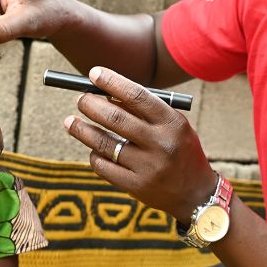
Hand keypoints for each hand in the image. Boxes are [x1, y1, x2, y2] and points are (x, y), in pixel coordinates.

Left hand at [63, 67, 217, 221]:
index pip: (137, 96)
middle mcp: (161, 144)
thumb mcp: (173, 126)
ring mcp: (148, 167)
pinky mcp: (136, 186)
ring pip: (104, 144)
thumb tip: (105, 94)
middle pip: (116, 118)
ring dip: (82, 130)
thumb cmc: (179, 150)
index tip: (94, 73)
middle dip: (91, 105)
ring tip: (70, 121)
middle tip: (80, 99)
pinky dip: (94, 155)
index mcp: (172, 123)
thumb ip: (145, 111)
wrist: (195, 193)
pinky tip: (93, 148)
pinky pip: (104, 167)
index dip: (112, 82)